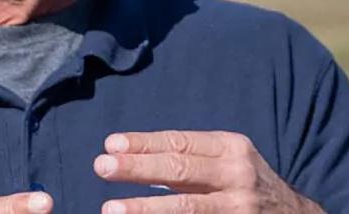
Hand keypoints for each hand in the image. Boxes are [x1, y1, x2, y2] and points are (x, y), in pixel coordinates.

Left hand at [94, 131, 323, 213]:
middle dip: (138, 168)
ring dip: (145, 208)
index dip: (145, 143)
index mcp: (232, 148)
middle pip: (181, 170)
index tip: (111, 144)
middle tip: (101, 167)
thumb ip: (190, 159)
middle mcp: (237, 175)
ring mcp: (239, 207)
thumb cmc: (247, 185)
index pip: (181, 142)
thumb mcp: (228, 161)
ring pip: (186, 208)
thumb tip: (130, 158)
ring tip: (111, 209)